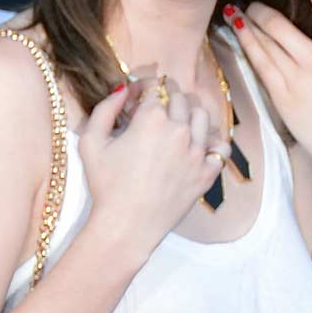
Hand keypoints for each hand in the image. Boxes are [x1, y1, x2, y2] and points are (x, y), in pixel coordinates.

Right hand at [77, 68, 220, 261]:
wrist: (127, 226)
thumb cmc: (106, 187)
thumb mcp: (91, 142)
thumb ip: (105, 108)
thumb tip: (123, 90)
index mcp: (151, 118)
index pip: (155, 86)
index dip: (144, 88)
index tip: (136, 98)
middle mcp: (179, 130)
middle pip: (181, 98)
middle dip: (167, 98)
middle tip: (156, 110)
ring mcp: (196, 152)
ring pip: (202, 116)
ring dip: (190, 114)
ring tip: (178, 124)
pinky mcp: (206, 174)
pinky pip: (221, 147)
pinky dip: (212, 142)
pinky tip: (199, 145)